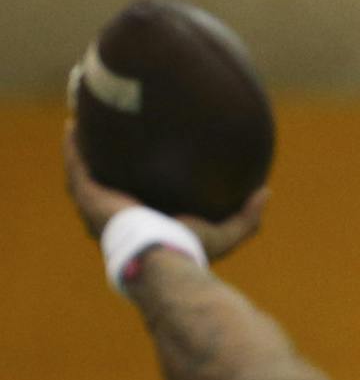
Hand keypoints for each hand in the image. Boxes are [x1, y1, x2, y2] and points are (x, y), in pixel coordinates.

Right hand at [63, 121, 266, 260]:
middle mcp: (116, 217)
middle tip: (107, 135)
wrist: (164, 257)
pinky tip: (74, 125)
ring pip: (84, 174)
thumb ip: (248, 217)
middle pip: (104, 185)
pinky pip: (76, 167)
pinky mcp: (89, 198)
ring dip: (82, 150)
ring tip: (84, 122)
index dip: (133, 181)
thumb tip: (266, 192)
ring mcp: (99, 208)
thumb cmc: (192, 251)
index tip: (140, 158)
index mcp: (144, 223)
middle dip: (102, 162)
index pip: (135, 202)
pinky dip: (73, 148)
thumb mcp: (226, 234)